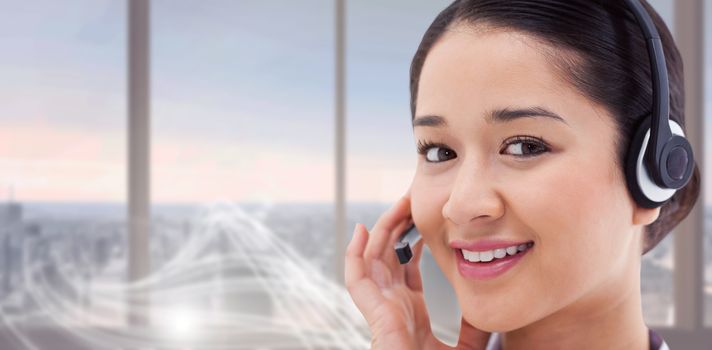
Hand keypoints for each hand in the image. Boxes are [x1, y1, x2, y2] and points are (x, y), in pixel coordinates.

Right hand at [344, 193, 490, 348]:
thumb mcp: (469, 339)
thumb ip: (473, 318)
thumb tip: (485, 296)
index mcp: (414, 307)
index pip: (409, 263)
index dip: (414, 238)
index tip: (426, 215)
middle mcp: (395, 301)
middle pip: (390, 253)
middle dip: (399, 225)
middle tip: (412, 200)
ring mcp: (382, 304)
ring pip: (373, 257)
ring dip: (382, 228)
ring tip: (398, 205)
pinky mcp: (374, 311)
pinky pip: (356, 278)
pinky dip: (353, 253)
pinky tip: (359, 230)